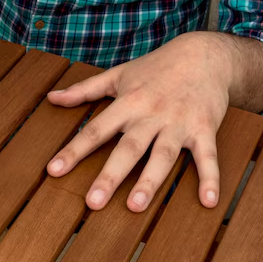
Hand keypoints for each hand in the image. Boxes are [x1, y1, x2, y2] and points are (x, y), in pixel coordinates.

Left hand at [46, 32, 235, 212]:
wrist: (205, 54)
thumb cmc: (156, 68)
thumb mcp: (118, 75)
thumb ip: (84, 90)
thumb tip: (52, 98)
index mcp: (127, 103)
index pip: (95, 130)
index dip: (74, 150)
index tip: (54, 170)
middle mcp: (151, 115)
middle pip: (128, 148)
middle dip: (110, 176)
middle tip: (93, 203)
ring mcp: (178, 123)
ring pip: (162, 156)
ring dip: (150, 181)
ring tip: (136, 206)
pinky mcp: (204, 129)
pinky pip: (207, 156)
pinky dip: (210, 177)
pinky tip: (208, 201)